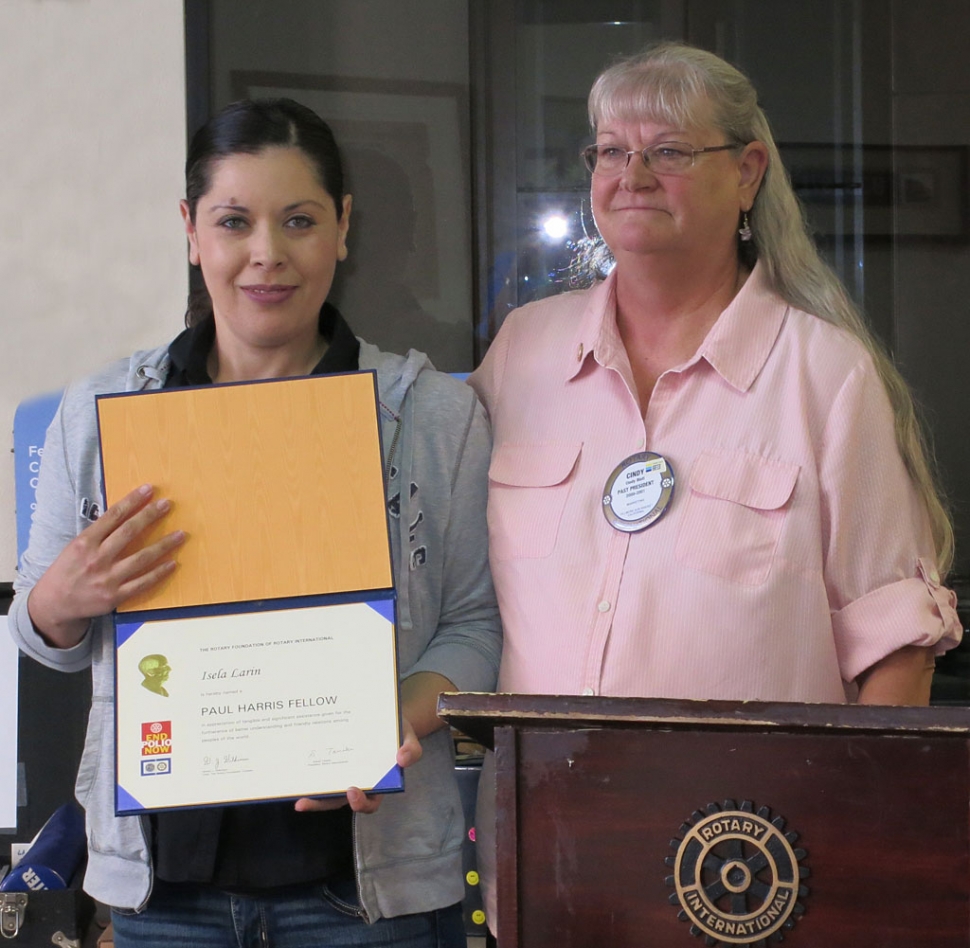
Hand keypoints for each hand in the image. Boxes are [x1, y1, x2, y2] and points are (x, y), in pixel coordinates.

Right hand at [28, 484, 184, 647]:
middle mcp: (97, 558)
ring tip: (180, 534)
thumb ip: (98, 534)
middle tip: (167, 504)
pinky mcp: (115, 596)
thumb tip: (125, 515)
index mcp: (85, 542)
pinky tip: (172, 563)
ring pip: (141, 558)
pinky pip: (142, 583)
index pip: (112, 516)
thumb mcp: (75, 548)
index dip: (132, 501)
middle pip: (128, 532)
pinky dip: (159, 573)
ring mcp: (107, 578)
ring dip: (163, 545)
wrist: (54, 604)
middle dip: (149, 516)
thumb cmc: (67, 571)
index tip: (148, 489)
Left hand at [294, 718, 421, 814]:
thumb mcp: (409, 737)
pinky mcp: (330, 756)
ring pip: (324, 790)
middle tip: (307, 801)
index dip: (360, 802)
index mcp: (377, 782)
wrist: (385, 711)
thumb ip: (412, 749)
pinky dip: (308, 772)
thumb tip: (402, 760)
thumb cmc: (397, 730)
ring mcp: (341, 770)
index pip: (368, 801)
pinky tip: (296, 768)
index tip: (352, 790)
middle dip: (322, 804)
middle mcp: (356, 780)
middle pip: (338, 800)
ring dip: (310, 796)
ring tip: (296, 797)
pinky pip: (319, 768)